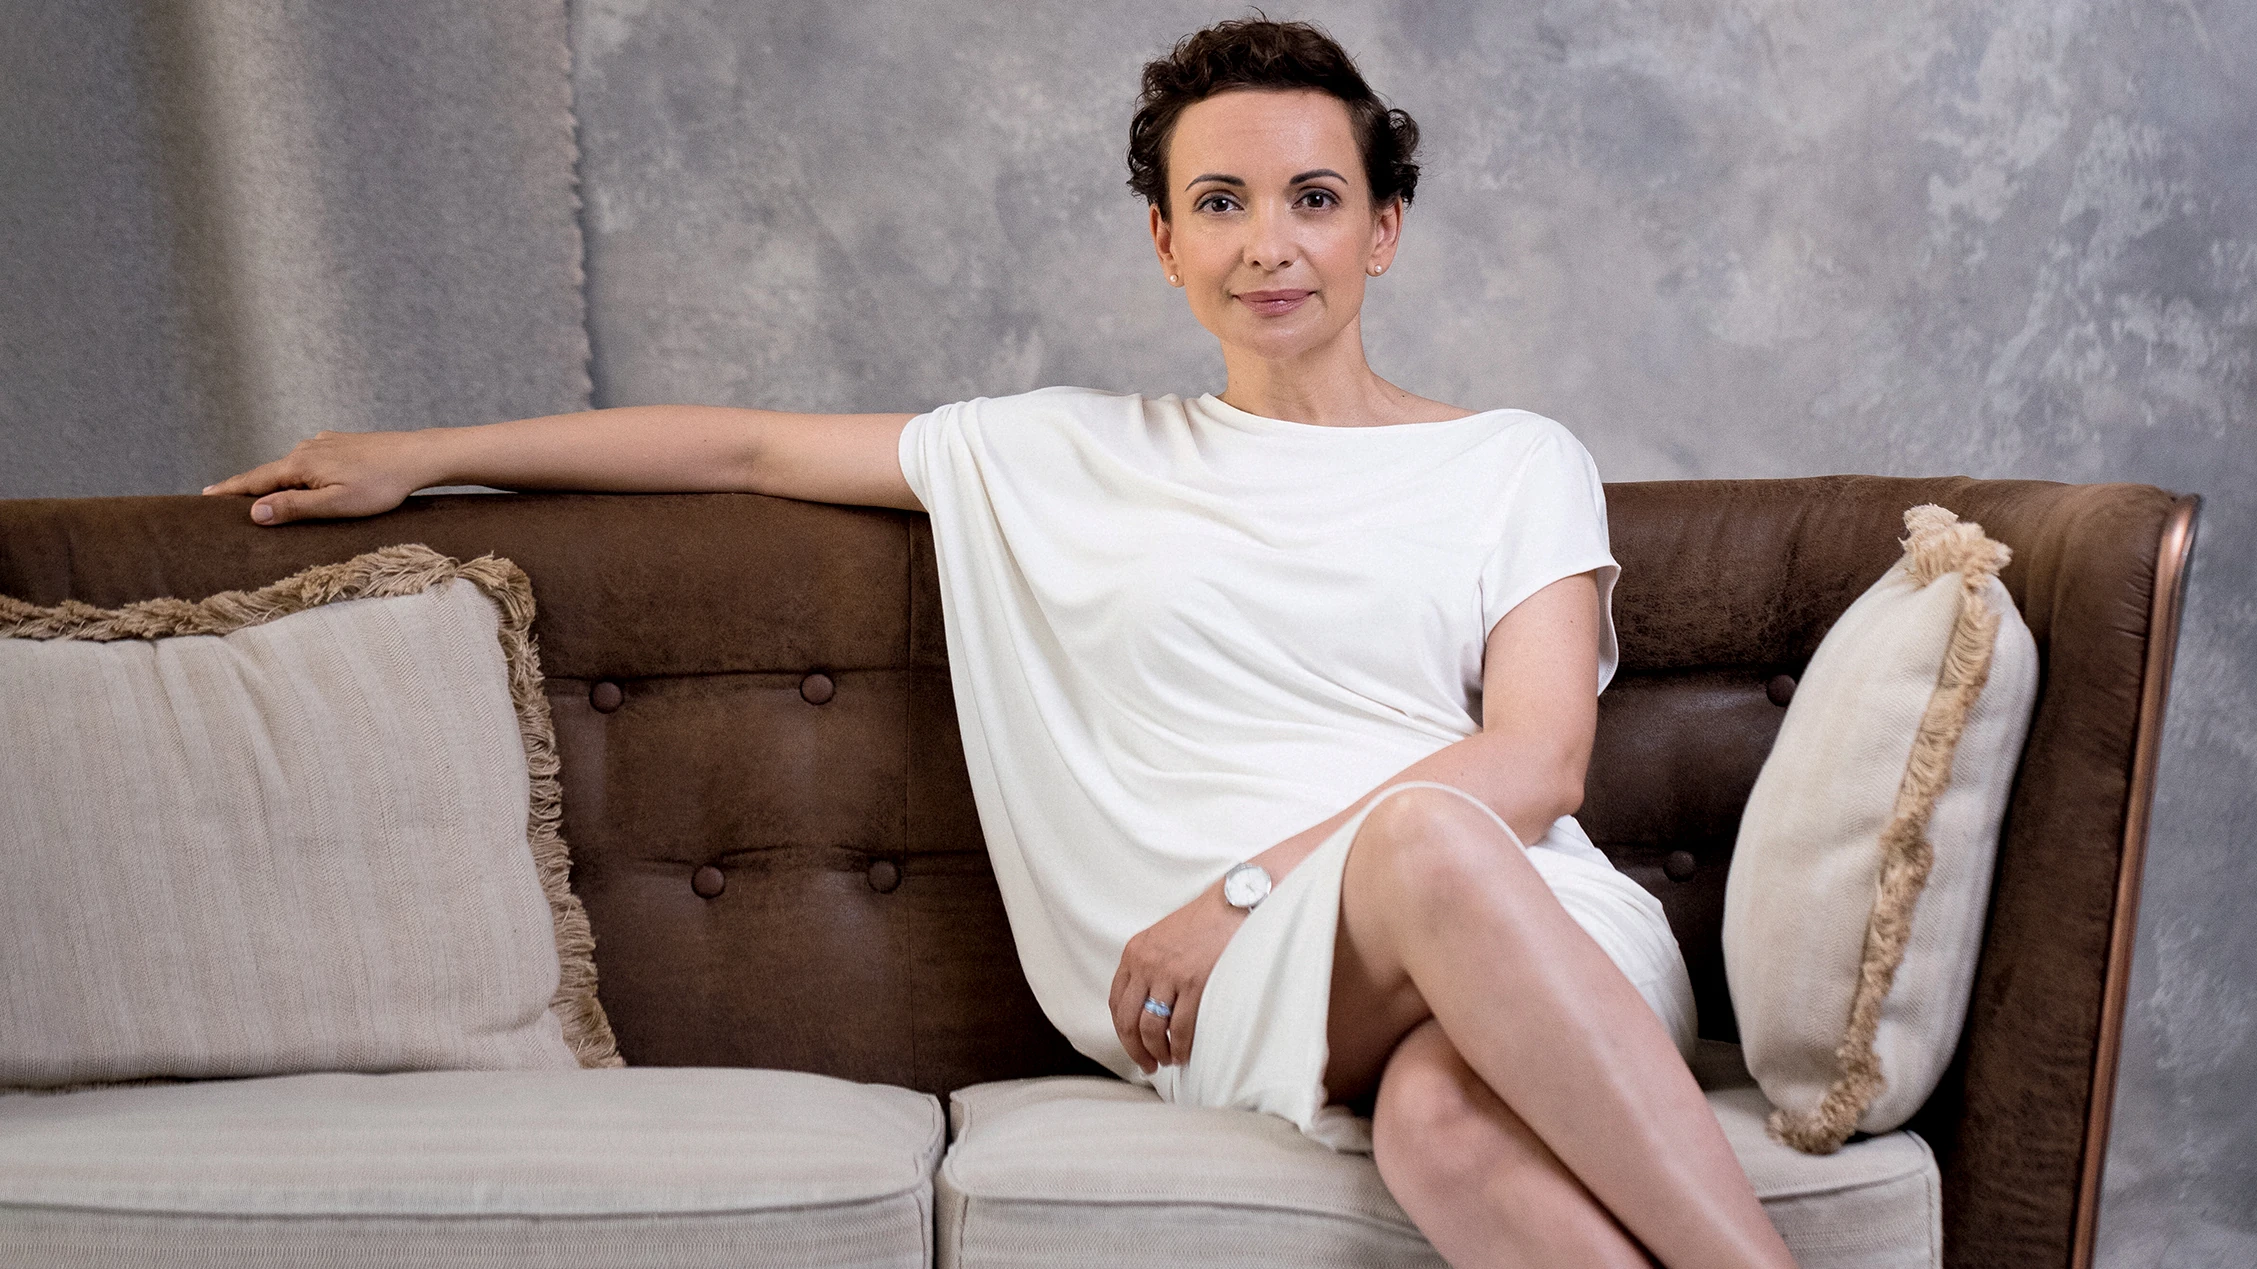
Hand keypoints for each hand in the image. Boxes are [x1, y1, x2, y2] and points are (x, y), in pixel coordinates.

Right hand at [202, 429, 433, 524]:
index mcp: (300, 465)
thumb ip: (295, 507)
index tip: (203, 497)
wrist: (416, 457)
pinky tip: (299, 481)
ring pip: (290, 467)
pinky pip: (309, 462)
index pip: (255, 481)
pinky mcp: (339, 444)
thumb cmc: (380, 486)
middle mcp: (305, 449)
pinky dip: (297, 474)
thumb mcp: (336, 504)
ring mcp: (322, 444)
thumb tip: (254, 512)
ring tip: (256, 496)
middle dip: (246, 487)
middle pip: (269, 473)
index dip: (229, 491)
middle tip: (220, 499)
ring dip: (274, 481)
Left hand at [1108, 882, 1244, 1073]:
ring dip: (1158, 1052)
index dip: (1122, 1031)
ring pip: (1152, 1029)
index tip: (1132, 1046)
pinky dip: (1181, 1046)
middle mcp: (1147, 964)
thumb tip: (1148, 1008)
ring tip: (1168, 1060)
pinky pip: (1181, 1027)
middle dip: (1135, 1049)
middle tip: (1148, 1064)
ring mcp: (1170, 974)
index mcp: (1135, 952)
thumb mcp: (1165, 938)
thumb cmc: (1206, 920)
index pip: (1116, 1001)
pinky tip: (1185, 1053)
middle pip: (1128, 1020)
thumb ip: (1151, 967)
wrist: (1237, 901)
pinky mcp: (1195, 982)